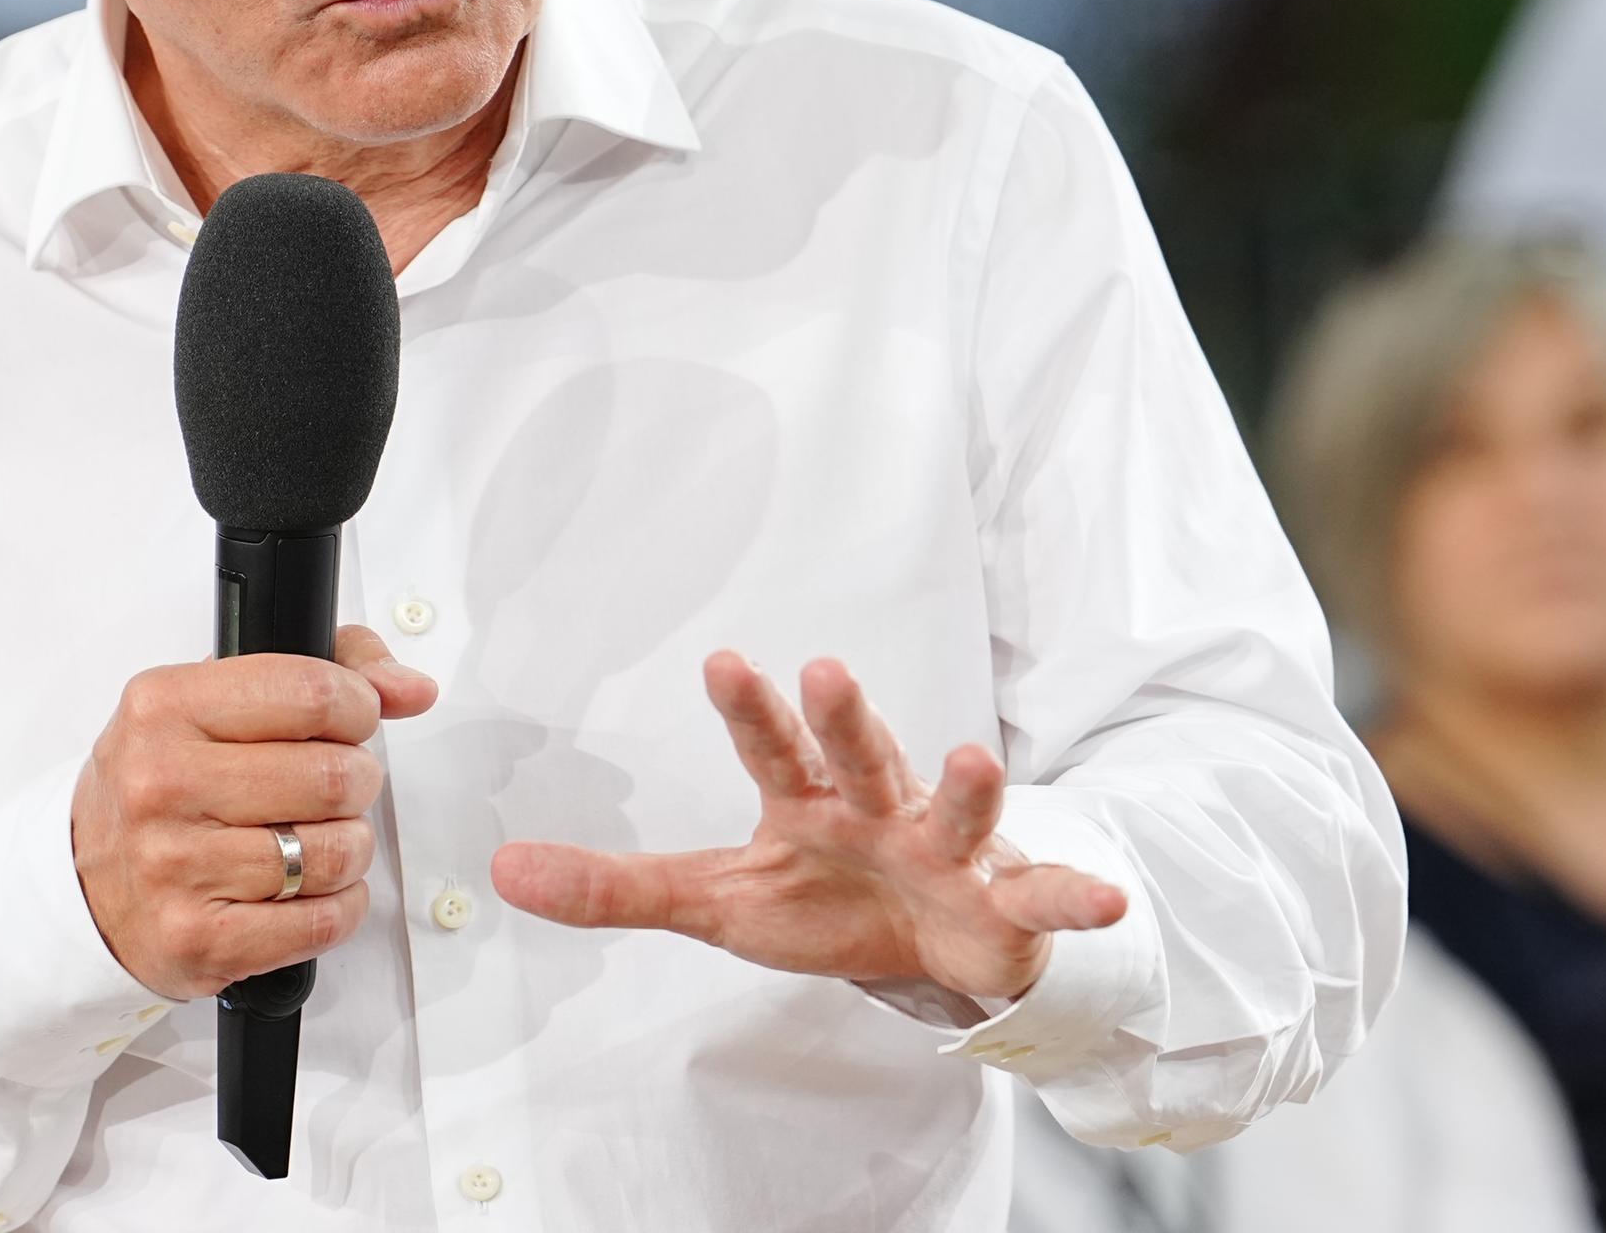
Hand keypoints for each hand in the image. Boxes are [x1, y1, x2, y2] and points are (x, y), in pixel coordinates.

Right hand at [72, 623, 437, 1001]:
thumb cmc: (162, 788)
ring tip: (317, 839)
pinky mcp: (199, 938)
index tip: (352, 719)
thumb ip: (326, 668)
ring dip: (350, 847)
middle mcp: (160, 784)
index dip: (358, 706)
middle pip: (334, 776)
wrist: (85, 887)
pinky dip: (340, 905)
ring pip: (336, 851)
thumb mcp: (214, 702)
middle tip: (333, 788)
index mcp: (164, 708)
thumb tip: (410, 687)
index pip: (312, 693)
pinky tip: (309, 890)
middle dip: (356, 781)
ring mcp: (175, 866)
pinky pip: (324, 920)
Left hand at [491, 653, 1124, 1005]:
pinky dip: (1073, 900)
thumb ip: (617, 889)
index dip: (752, 709)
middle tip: (829, 669)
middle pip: (862, 756)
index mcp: (811, 803)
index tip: (724, 658)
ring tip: (971, 756)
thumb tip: (502, 872)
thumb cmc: (828, 902)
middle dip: (849, 718)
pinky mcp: (1003, 905)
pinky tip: (1104, 901)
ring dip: (965, 786)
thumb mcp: (718, 901)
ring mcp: (948, 852)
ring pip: (955, 811)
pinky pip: (1041, 901)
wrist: (935, 947)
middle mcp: (882, 809)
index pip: (774, 750)